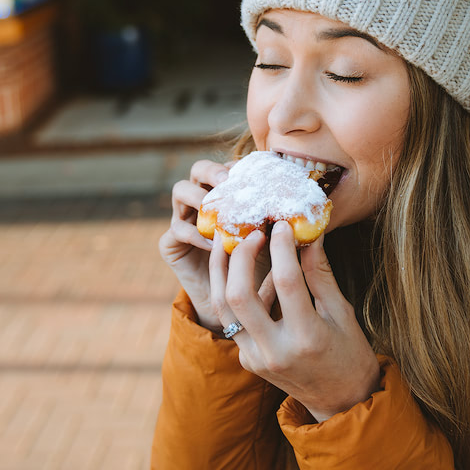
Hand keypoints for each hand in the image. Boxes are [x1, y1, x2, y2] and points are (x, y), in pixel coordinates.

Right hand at [159, 159, 274, 331]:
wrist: (234, 302)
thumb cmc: (257, 264)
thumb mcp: (270, 239)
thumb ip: (276, 220)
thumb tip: (298, 206)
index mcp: (225, 192)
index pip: (228, 166)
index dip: (238, 166)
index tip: (255, 174)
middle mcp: (202, 199)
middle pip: (198, 168)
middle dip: (212, 171)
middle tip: (227, 181)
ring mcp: (183, 218)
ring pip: (180, 190)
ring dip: (199, 196)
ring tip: (218, 210)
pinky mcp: (171, 243)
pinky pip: (176, 230)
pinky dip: (195, 234)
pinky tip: (213, 243)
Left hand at [212, 223, 380, 421]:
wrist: (341, 402)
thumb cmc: (349, 353)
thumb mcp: (341, 312)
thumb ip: (320, 274)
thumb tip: (308, 234)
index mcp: (306, 338)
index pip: (286, 281)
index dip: (282, 246)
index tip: (282, 224)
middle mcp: (274, 352)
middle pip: (239, 295)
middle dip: (240, 255)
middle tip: (252, 232)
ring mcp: (255, 359)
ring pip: (222, 307)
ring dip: (222, 271)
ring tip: (231, 243)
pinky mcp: (246, 360)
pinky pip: (233, 320)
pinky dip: (236, 292)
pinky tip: (245, 272)